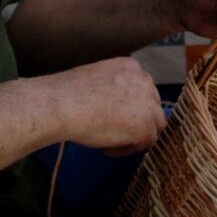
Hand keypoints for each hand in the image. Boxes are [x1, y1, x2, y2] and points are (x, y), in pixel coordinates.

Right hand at [49, 57, 165, 154]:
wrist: (63, 104)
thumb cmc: (67, 94)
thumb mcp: (96, 78)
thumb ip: (113, 87)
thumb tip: (115, 104)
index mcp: (132, 67)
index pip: (142, 89)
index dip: (132, 105)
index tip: (117, 115)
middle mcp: (145, 82)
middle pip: (153, 106)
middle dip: (138, 119)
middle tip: (117, 131)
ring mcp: (148, 105)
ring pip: (154, 125)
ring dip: (136, 135)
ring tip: (108, 139)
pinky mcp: (145, 127)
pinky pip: (145, 143)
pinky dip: (126, 148)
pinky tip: (106, 147)